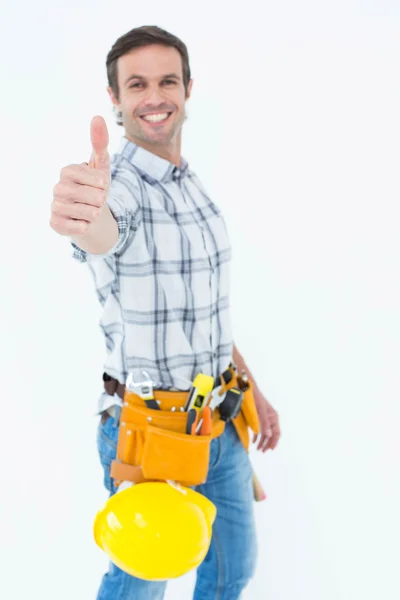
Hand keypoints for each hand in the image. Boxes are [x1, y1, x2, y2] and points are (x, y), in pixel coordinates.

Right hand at [50, 116, 110, 236]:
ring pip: (88, 213)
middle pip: (94, 197)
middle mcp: (58, 187)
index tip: (101, 185)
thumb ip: (100, 142)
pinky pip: (77, 228)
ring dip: (96, 214)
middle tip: (96, 200)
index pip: (95, 178)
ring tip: (91, 211)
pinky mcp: (55, 223)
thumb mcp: (101, 165)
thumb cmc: (96, 187)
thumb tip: (97, 116)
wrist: (91, 215)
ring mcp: (55, 206)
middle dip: (102, 201)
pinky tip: (83, 223)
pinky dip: (85, 226)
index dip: (104, 185)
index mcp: (68, 171)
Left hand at [252, 390, 280, 452]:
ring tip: (258, 449)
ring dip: (262, 441)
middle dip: (267, 443)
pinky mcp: (257, 417)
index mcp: (273, 417)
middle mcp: (270, 418)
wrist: (247, 388)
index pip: (277, 433)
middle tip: (263, 451)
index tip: (270, 449)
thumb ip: (264, 423)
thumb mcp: (260, 411)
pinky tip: (253, 441)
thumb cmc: (255, 399)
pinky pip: (259, 429)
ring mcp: (264, 418)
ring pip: (265, 433)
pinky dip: (257, 436)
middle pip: (271, 434)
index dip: (274, 442)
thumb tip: (268, 435)